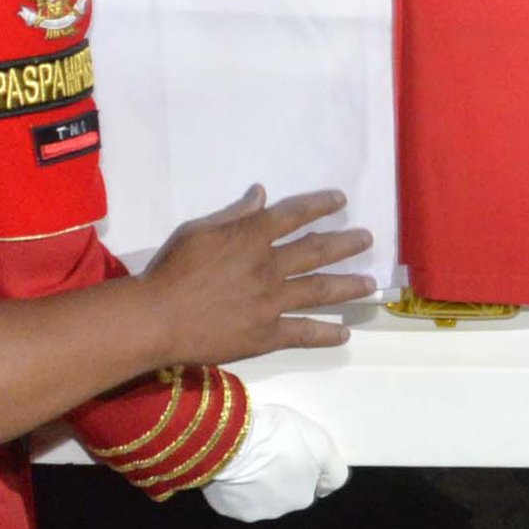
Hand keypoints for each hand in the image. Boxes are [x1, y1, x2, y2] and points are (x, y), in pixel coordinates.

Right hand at [136, 185, 373, 366]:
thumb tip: (261, 193)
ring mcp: (272, 302)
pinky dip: (326, 334)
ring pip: (319, 290)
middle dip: (346, 243)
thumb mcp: (198, 230)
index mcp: (252, 237)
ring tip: (370, 284)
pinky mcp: (266, 335)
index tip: (340, 200)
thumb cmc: (171, 270)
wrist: (157, 319)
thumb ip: (234, 213)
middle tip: (367, 239)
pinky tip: (345, 334)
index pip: (295, 214)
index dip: (320, 205)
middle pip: (317, 251)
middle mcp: (270, 266)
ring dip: (349, 286)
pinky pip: (303, 333)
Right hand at [202, 403, 347, 521]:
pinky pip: (232, 493)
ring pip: (257, 494)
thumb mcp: (321, 444)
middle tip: (271, 449)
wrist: (234, 441)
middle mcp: (278, 511)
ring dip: (256, 480)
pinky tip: (232, 463)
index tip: (294, 450)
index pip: (310, 485)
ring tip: (249, 454)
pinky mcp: (224, 506)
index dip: (303, 466)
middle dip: (280, 475)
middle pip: (283, 491)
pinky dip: (233, 482)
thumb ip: (334, 469)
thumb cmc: (279, 437)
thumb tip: (331, 486)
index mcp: (303, 497)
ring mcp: (250, 510)